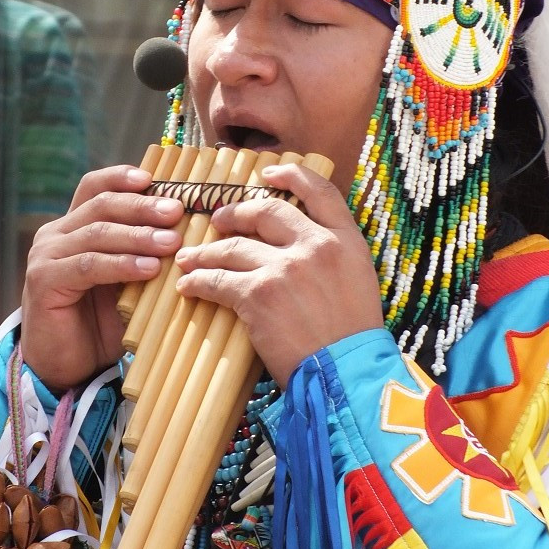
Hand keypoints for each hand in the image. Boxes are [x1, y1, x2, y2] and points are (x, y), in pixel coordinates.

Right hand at [21, 165, 183, 391]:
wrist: (67, 367)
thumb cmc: (102, 323)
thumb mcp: (127, 280)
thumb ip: (144, 253)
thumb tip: (191, 230)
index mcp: (73, 226)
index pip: (95, 187)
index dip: (122, 177)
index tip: (155, 178)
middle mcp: (55, 234)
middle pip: (101, 204)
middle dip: (142, 206)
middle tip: (177, 211)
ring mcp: (46, 255)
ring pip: (97, 232)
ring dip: (138, 235)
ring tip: (171, 242)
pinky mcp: (44, 281)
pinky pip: (89, 265)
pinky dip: (122, 264)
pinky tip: (149, 269)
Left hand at [174, 163, 381, 386]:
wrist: (349, 376)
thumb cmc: (353, 340)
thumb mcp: (359, 283)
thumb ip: (331, 256)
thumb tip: (298, 245)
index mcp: (346, 241)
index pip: (320, 191)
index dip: (292, 174)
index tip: (268, 172)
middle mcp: (316, 245)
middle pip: (267, 211)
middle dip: (236, 213)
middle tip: (218, 220)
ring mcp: (286, 267)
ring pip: (234, 247)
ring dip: (207, 252)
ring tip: (190, 259)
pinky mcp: (259, 293)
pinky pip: (219, 280)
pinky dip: (199, 281)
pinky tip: (189, 285)